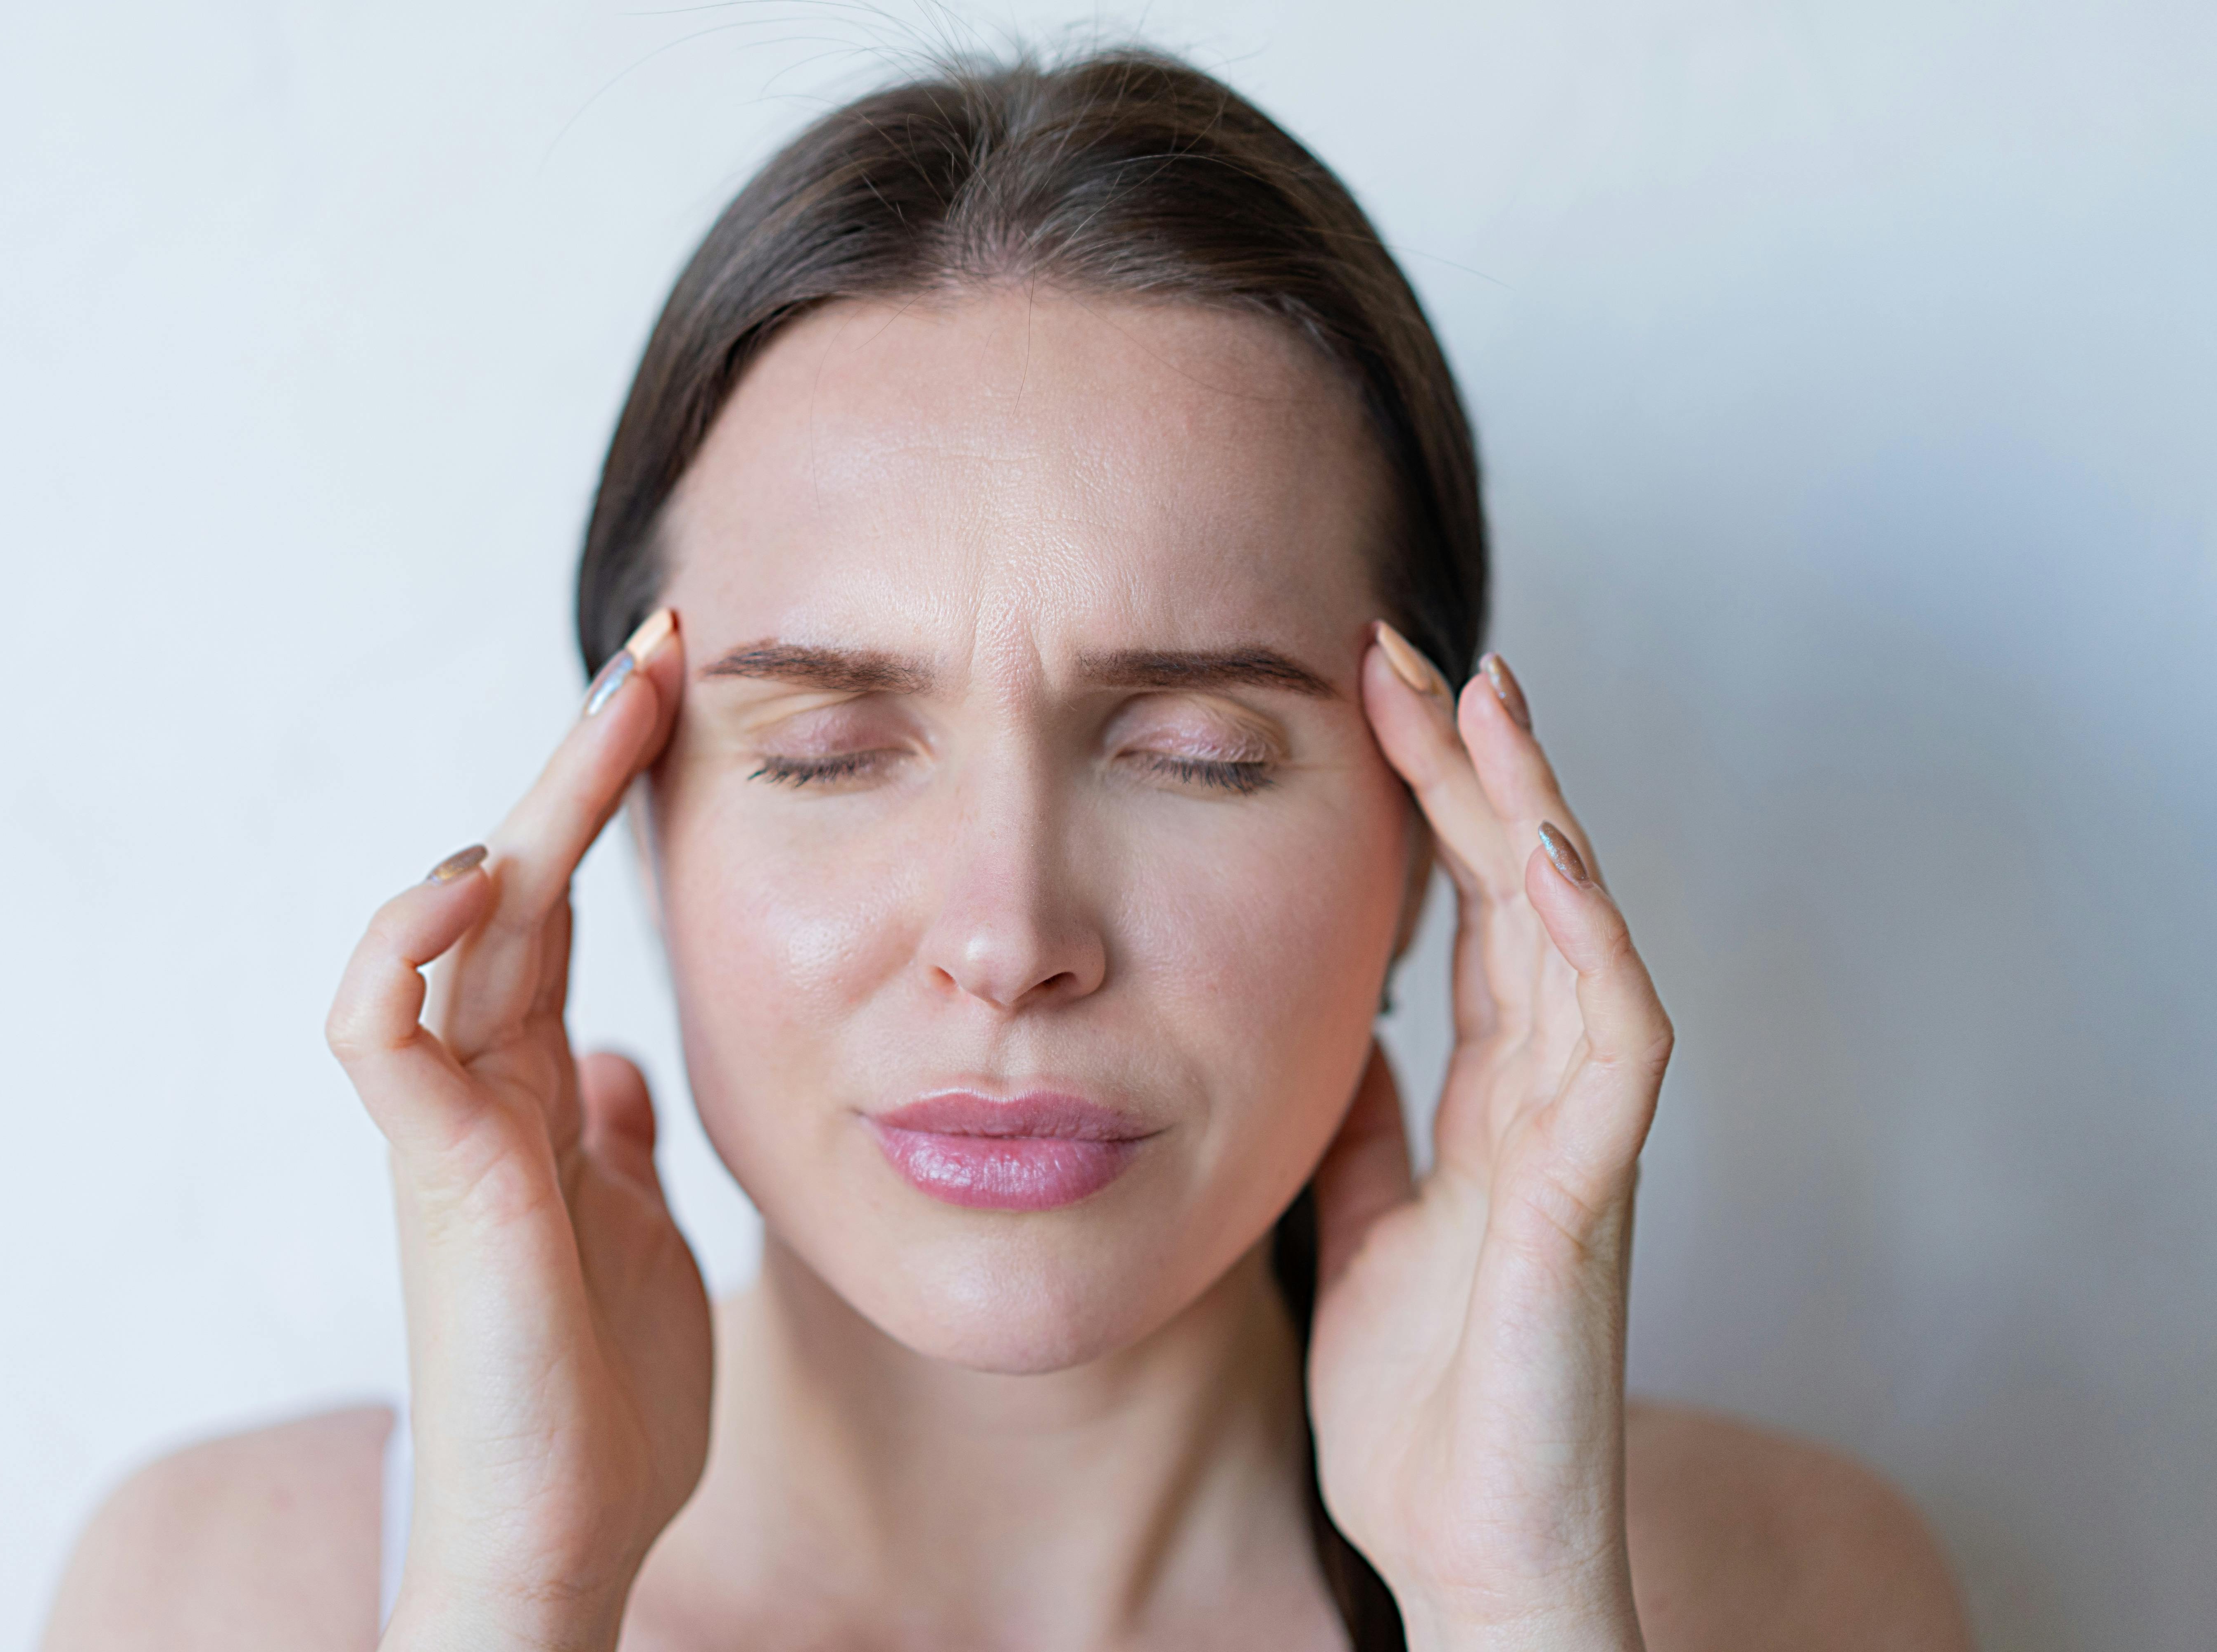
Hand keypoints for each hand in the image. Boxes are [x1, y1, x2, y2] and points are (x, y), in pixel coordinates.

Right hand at [325, 611, 707, 1651]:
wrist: (564, 1534)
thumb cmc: (600, 1402)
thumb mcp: (641, 1231)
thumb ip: (615, 1139)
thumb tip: (618, 1068)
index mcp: (540, 1092)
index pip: (564, 908)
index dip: (610, 803)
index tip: (678, 700)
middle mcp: (486, 1086)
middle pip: (520, 882)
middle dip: (584, 761)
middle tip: (658, 645)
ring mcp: (452, 1124)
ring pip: (459, 923)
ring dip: (529, 807)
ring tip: (611, 712)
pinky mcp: (434, 1172)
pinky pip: (383, 1028)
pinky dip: (409, 942)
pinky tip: (477, 877)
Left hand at [1306, 631, 1671, 1651]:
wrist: (1467, 1550)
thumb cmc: (1425, 1406)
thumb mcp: (1361, 1232)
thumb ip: (1367, 1137)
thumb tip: (1343, 1046)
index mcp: (1490, 1106)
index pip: (1472, 921)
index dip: (1434, 810)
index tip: (1373, 703)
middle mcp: (1545, 1103)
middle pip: (1527, 900)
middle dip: (1479, 771)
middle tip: (1418, 653)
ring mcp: (1579, 1144)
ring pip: (1581, 942)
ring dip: (1542, 818)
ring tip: (1489, 703)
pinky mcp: (1588, 1202)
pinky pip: (1614, 1051)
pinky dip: (1592, 952)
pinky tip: (1555, 868)